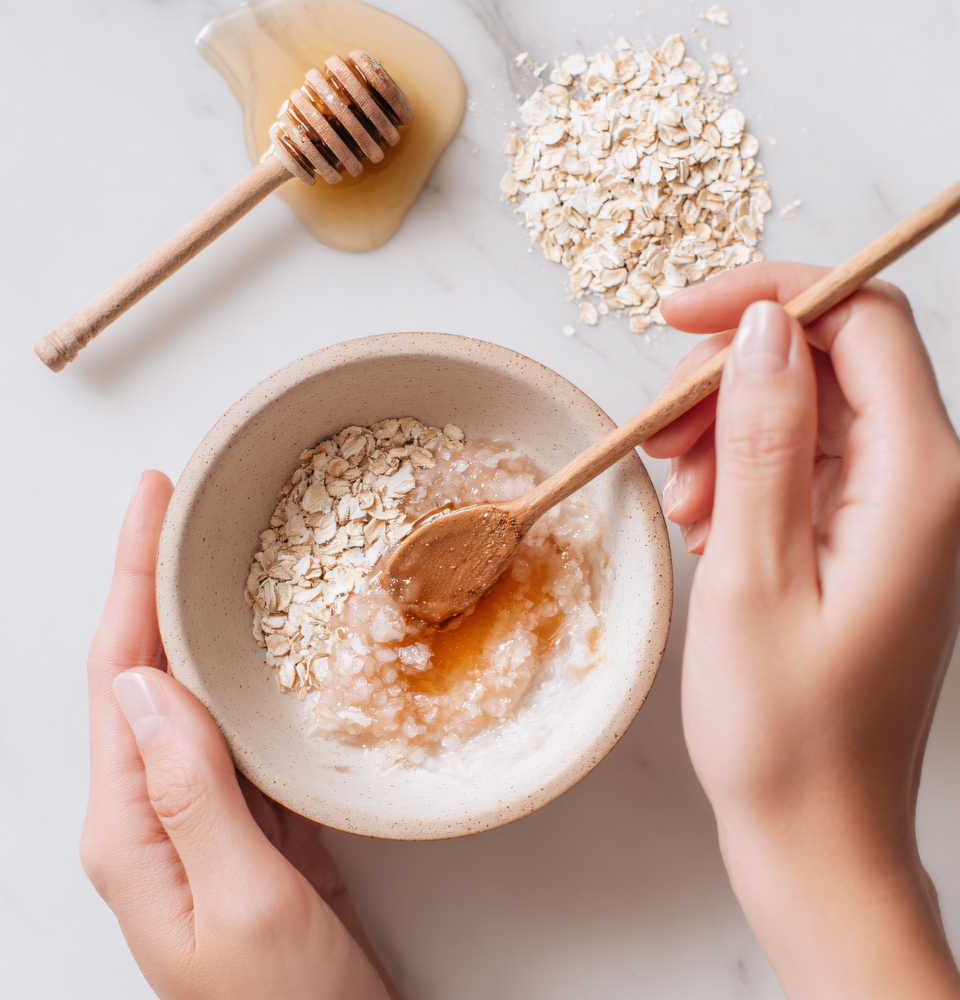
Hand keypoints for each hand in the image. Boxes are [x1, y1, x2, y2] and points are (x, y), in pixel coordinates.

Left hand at [80, 471, 397, 999]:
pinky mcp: (251, 823)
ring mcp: (202, 816)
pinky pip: (234, 729)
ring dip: (197, 618)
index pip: (118, 675)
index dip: (130, 581)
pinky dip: (243, 672)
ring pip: (191, 693)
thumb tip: (148, 681)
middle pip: (144, 671)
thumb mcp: (238, 899)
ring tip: (217, 553)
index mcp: (127, 826)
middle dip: (155, 581)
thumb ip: (189, 790)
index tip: (151, 502)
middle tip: (184, 507)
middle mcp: (151, 812)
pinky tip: (262, 644)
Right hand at [645, 263, 959, 997]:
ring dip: (725, 434)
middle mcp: (922, 484)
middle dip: (730, 380)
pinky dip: (740, 476)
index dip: (768, 297)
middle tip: (661, 444)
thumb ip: (764, 439)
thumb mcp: (752, 572)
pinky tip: (704, 525)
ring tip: (681, 504)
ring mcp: (893, 512)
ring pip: (803, 411)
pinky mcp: (862, 537)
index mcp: (917, 482)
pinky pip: (798, 466)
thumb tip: (765, 328)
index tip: (676, 320)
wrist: (817, 831)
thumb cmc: (784, 730)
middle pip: (825, 360)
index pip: (861, 321)